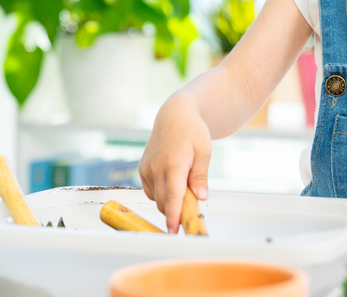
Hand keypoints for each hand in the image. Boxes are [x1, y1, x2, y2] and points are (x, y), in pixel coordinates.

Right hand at [138, 94, 211, 232]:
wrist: (174, 116)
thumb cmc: (192, 131)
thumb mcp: (204, 152)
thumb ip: (200, 177)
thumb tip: (200, 198)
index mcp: (174, 163)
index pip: (172, 197)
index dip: (174, 216)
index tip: (174, 231)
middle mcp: (156, 167)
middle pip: (163, 202)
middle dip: (176, 212)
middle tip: (193, 209)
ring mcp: (146, 168)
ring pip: (156, 199)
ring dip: (169, 202)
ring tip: (185, 186)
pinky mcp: (142, 169)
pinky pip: (151, 191)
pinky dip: (161, 194)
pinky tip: (173, 181)